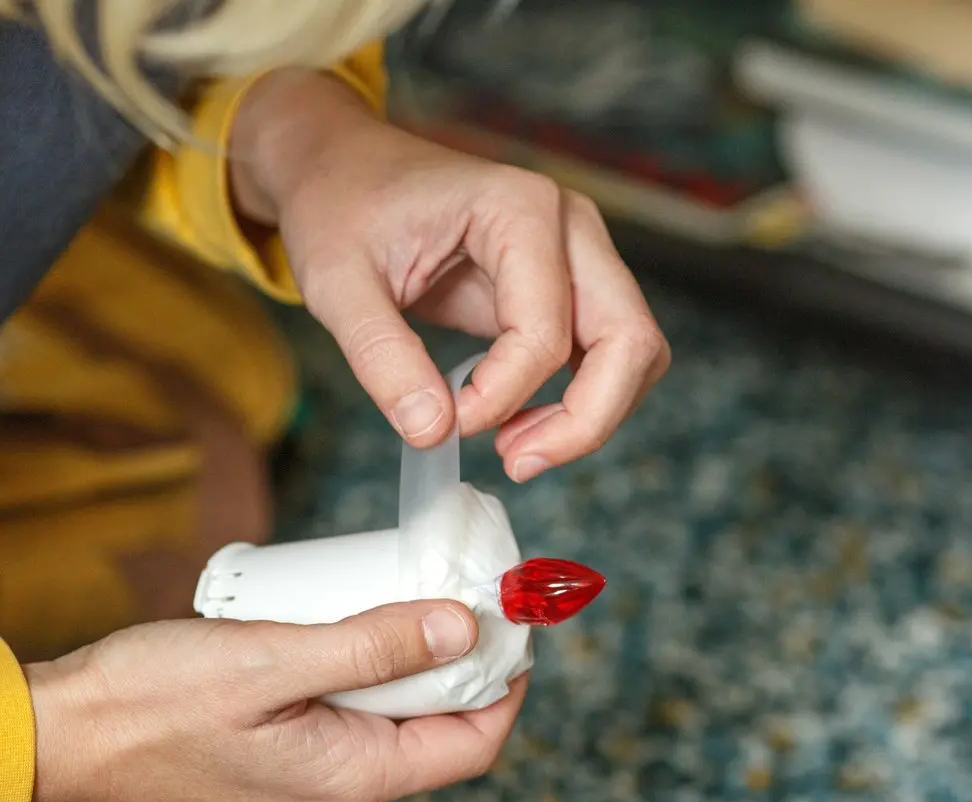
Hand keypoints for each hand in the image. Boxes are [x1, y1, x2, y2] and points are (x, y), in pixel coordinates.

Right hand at [24, 600, 526, 801]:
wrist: (60, 737)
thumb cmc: (150, 701)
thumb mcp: (271, 658)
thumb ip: (371, 645)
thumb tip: (462, 626)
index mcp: (350, 779)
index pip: (470, 744)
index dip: (506, 683)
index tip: (511, 619)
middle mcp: (336, 794)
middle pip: (435, 731)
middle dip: (456, 662)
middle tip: (454, 588)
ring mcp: (304, 783)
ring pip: (388, 722)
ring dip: (403, 661)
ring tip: (397, 592)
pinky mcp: (275, 762)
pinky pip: (343, 719)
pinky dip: (357, 671)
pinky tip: (339, 620)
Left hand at [230, 70, 670, 481]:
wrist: (343, 169)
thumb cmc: (341, 207)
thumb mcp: (336, 283)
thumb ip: (382, 357)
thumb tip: (431, 431)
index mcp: (518, 208)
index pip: (545, 332)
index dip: (500, 398)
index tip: (441, 422)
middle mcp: (568, 225)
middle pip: (629, 340)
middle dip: (583, 420)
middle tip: (514, 463)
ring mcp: (579, 252)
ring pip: (635, 352)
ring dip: (590, 415)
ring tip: (514, 449)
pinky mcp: (569, 285)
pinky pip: (606, 354)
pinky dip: (580, 401)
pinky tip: (517, 423)